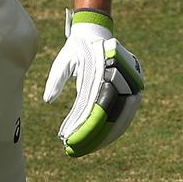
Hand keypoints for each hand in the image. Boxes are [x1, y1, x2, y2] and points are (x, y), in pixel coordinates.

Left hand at [43, 9, 143, 156]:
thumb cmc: (75, 48)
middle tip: (74, 150)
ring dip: (106, 136)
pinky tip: (102, 139)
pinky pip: (127, 113)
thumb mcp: (64, 60)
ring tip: (88, 148)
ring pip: (121, 118)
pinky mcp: (135, 87)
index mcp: (103, 69)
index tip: (68, 140)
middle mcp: (122, 77)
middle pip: (110, 115)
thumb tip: (48, 100)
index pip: (94, 106)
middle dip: (93, 136)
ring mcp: (132, 83)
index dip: (83, 126)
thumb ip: (57, 78)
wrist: (95, 32)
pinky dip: (115, 127)